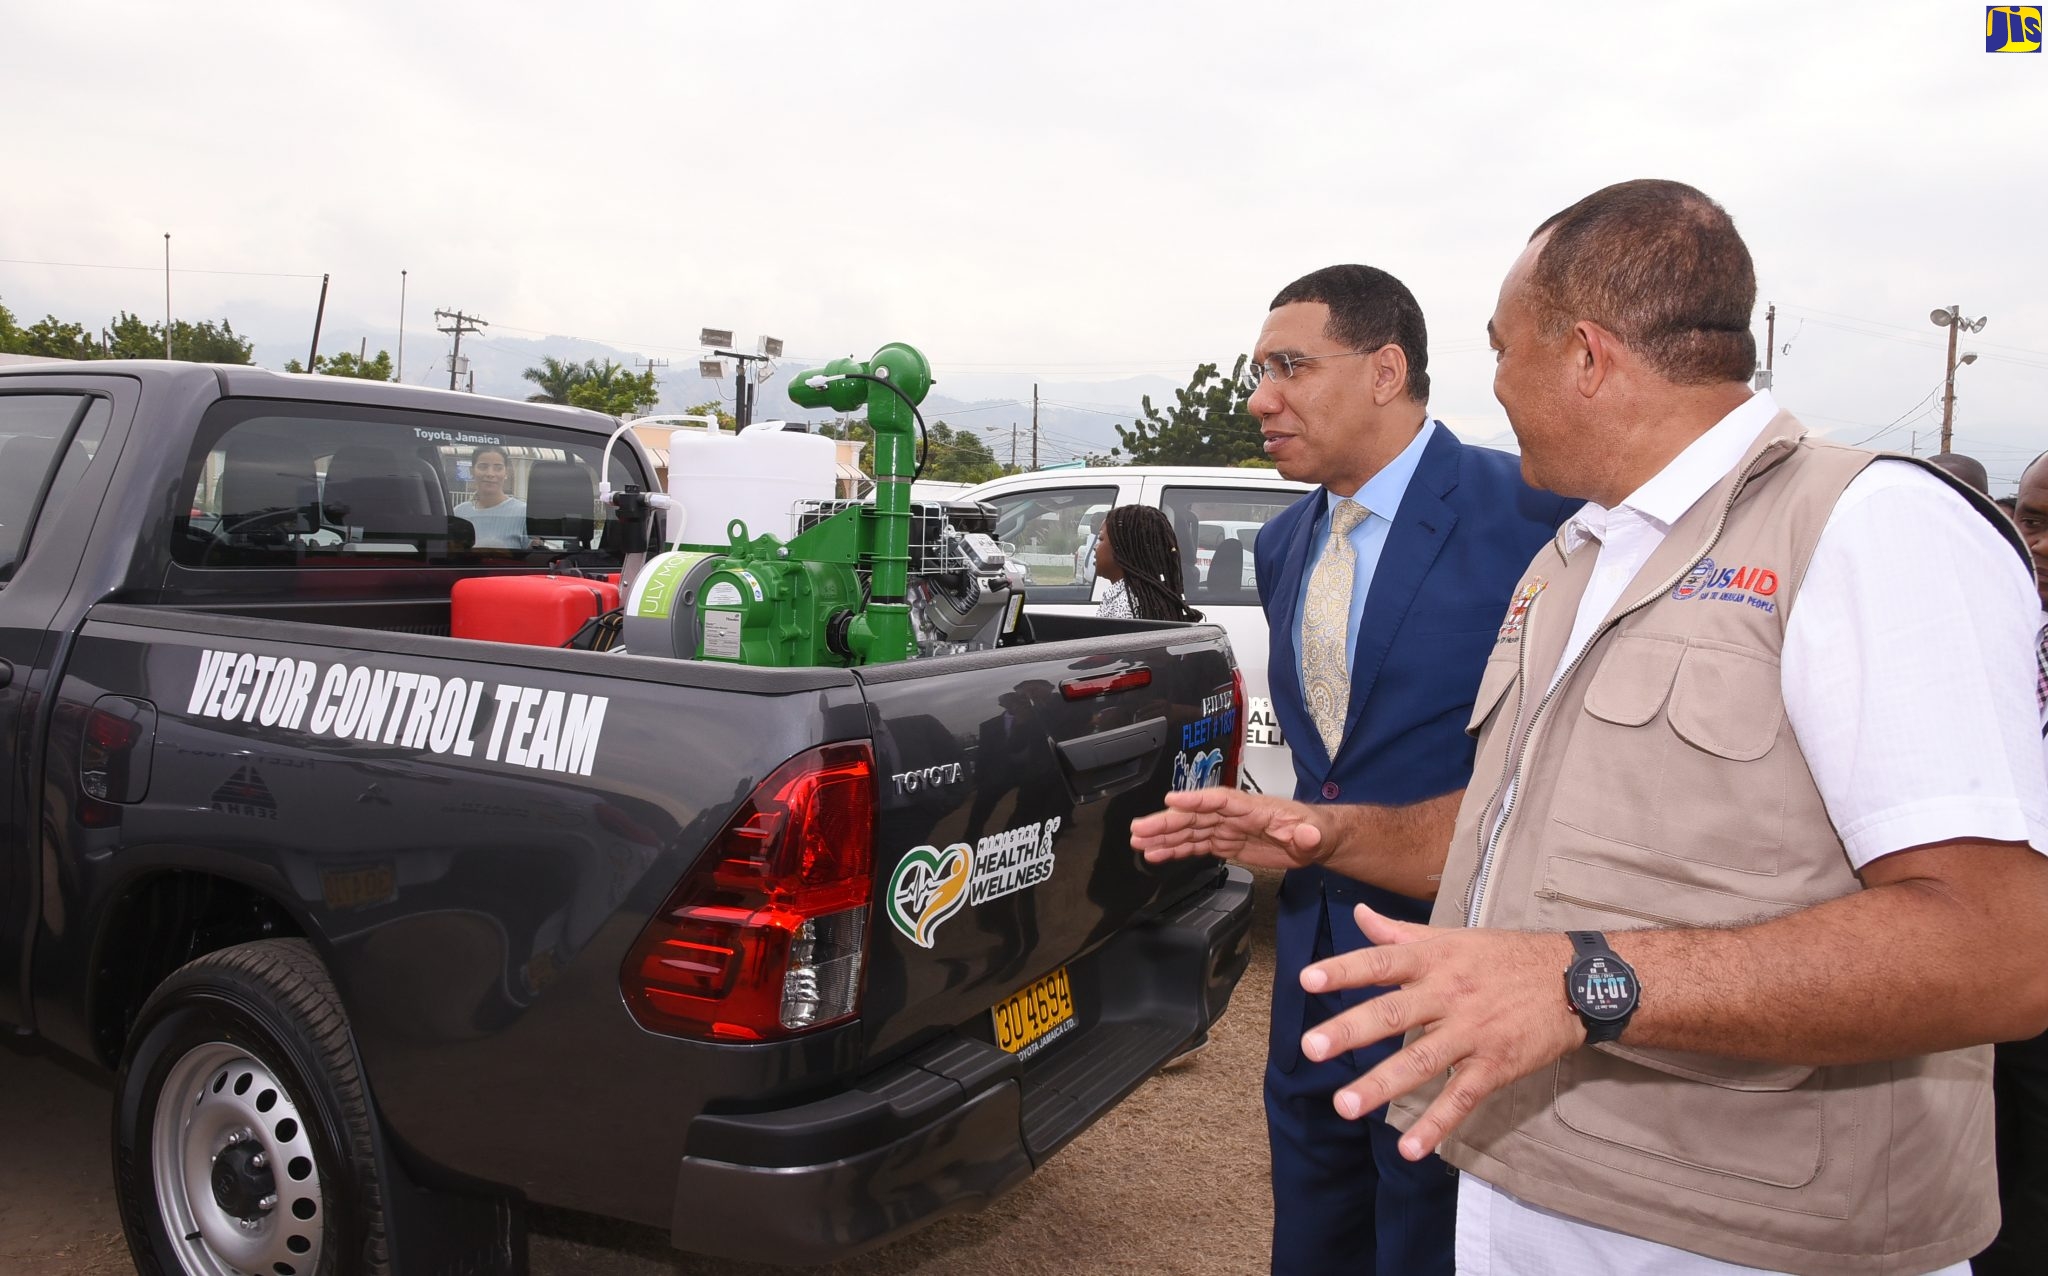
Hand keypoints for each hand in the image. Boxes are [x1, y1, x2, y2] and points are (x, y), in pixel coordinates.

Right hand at [1129, 788, 1331, 870]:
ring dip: (1164, 836)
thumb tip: (1306, 835)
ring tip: (1138, 843)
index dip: (1195, 800)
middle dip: (1166, 822)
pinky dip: (1175, 849)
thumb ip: (1308, 835)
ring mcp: (1227, 829)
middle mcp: (1234, 816)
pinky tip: (1156, 854)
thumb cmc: (1315, 830)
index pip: (1220, 800)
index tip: (1170, 800)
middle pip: (1195, 816)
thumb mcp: (1316, 833)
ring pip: (1190, 831)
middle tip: (1139, 829)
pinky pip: (1196, 845)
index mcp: (1253, 808)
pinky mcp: (1226, 844)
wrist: (1315, 840)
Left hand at [1301, 904, 1582, 1160]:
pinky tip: (1410, 1149)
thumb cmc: (1505, 957)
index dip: (1344, 970)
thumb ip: (1400, 933)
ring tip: (1345, 1105)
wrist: (1575, 981)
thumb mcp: (1453, 937)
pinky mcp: (1496, 1065)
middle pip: (1394, 1013)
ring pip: (1422, 1060)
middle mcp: (1449, 994)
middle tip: (1312, 1048)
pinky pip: (1462, 1097)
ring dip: (1382, 1084)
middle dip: (1351, 1031)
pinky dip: (1436, 1123)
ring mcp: (1473, 1032)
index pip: (1381, 963)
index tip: (1307, 979)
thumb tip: (1360, 914)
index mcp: (1434, 960)